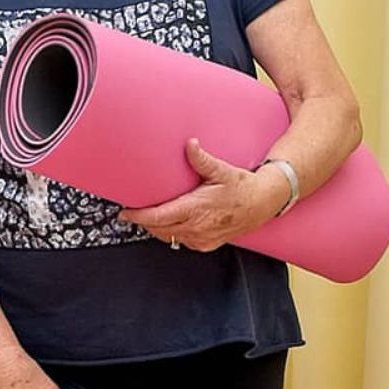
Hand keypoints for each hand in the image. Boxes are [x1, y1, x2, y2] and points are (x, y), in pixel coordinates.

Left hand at [118, 137, 287, 250]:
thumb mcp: (221, 170)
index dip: (138, 217)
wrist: (264, 203)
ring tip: (145, 216)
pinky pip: (181, 242)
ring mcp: (202, 239)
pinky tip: (167, 224)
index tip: (124, 213)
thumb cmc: (242, 186)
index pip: (158, 217)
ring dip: (155, 228)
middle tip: (130, 212)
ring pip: (168, 237)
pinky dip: (170, 234)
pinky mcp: (207, 244)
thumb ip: (201, 159)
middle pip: (158, 229)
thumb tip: (189, 144)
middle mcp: (197, 227)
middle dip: (142, 221)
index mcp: (196, 210)